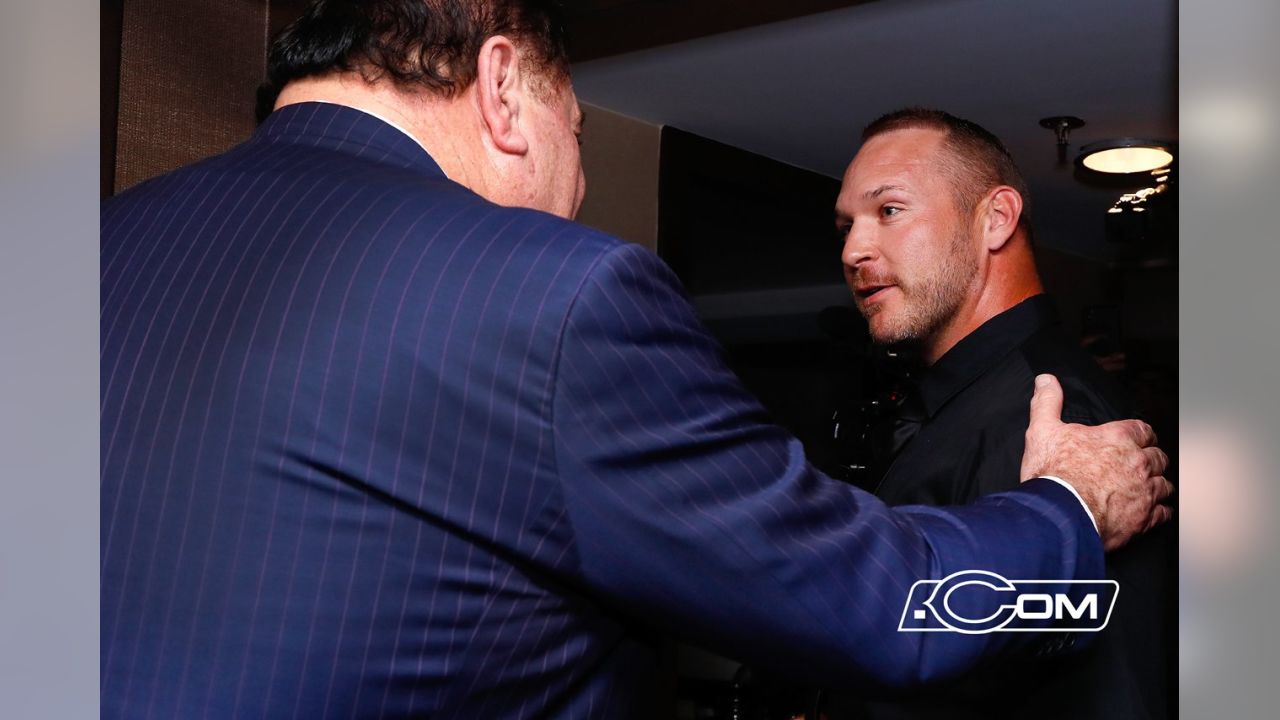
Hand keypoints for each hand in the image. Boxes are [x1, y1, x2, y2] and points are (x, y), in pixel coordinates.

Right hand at [1020, 374, 1172, 550]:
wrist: (1059, 514)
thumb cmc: (1052, 474)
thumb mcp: (1043, 430)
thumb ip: (1047, 402)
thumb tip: (1046, 380)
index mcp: (1117, 438)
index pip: (1142, 430)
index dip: (1141, 434)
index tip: (1139, 438)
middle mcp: (1137, 462)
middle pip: (1158, 457)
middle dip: (1152, 459)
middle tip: (1142, 463)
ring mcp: (1144, 491)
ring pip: (1164, 484)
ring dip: (1158, 484)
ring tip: (1149, 487)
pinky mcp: (1143, 518)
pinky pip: (1162, 513)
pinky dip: (1160, 511)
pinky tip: (1153, 511)